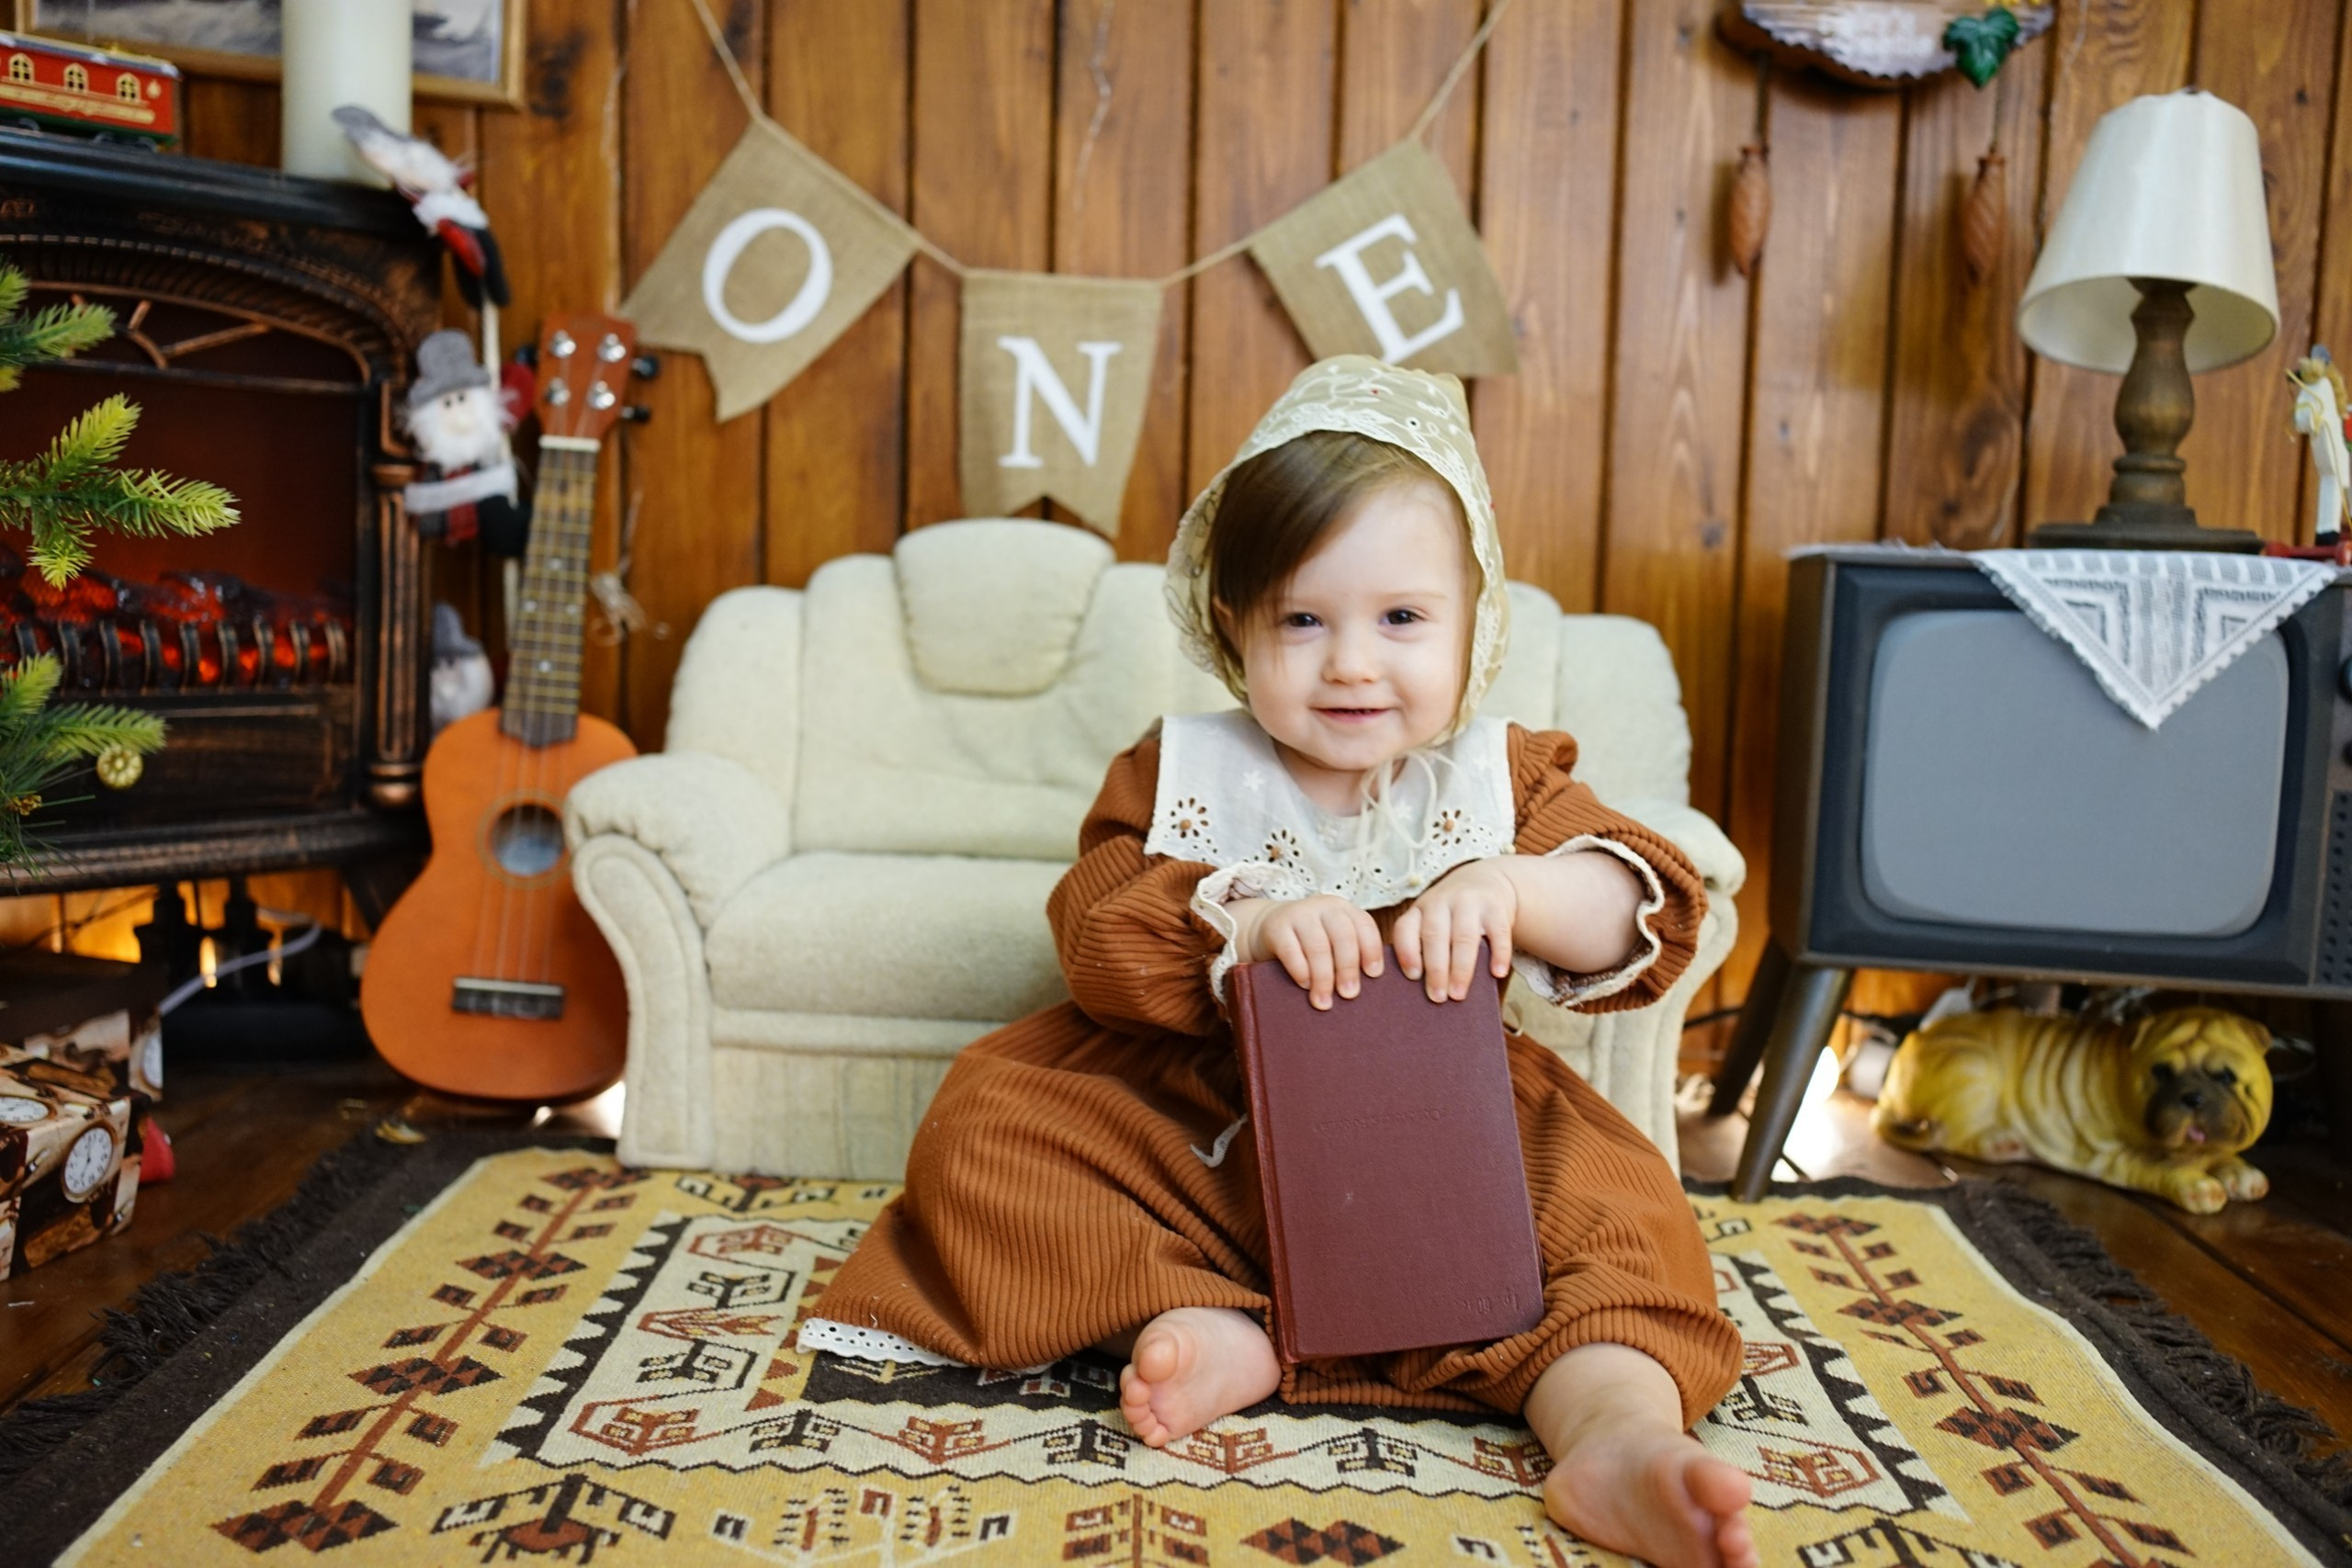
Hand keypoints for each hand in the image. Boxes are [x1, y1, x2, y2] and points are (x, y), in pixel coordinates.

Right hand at [1233, 895, 1382, 1009]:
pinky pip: (1291, 950)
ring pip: (1318, 946)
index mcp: (1344, 909)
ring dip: (1324, 977)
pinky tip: (1305, 986)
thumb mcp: (1333, 939)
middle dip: (1348, 968)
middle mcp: (1323, 906)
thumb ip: (1350, 955)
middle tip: (1349, 995)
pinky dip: (1300, 971)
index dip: (1371, 950)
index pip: (1364, 925)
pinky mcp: (1275, 926)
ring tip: (1324, 1001)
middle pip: (1343, 936)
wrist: (1269, 926)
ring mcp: (1299, 914)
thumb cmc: (1310, 942)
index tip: (1374, 975)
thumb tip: (1364, 990)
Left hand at [1394, 860, 1517, 1002]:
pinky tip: (1497, 973)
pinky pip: (1498, 932)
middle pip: (1435, 936)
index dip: (1407, 952)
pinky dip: (1499, 954)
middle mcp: (1441, 902)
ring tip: (1459, 994)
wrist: (1485, 881)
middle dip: (1436, 969)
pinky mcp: (1496, 908)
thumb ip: (1426, 946)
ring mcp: (1469, 902)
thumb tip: (1426, 989)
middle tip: (1437, 997)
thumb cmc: (1451, 915)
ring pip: (1464, 937)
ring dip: (1461, 969)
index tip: (1413, 977)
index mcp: (1420, 909)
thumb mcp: (1432, 920)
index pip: (1406, 928)